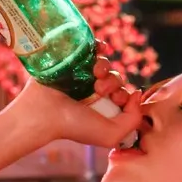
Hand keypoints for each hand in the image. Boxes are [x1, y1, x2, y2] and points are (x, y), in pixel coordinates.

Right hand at [11, 53, 143, 149]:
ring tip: (95, 74)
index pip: (125, 96)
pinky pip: (92, 49)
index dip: (126, 95)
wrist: (44, 113)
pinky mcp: (72, 62)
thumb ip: (134, 120)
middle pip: (116, 79)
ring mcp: (82, 77)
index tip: (116, 99)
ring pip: (106, 65)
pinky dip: (100, 47)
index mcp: (104, 111)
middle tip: (100, 89)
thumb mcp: (111, 134)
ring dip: (105, 66)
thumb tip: (137, 93)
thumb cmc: (75, 127)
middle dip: (114, 82)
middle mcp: (94, 94)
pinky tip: (99, 49)